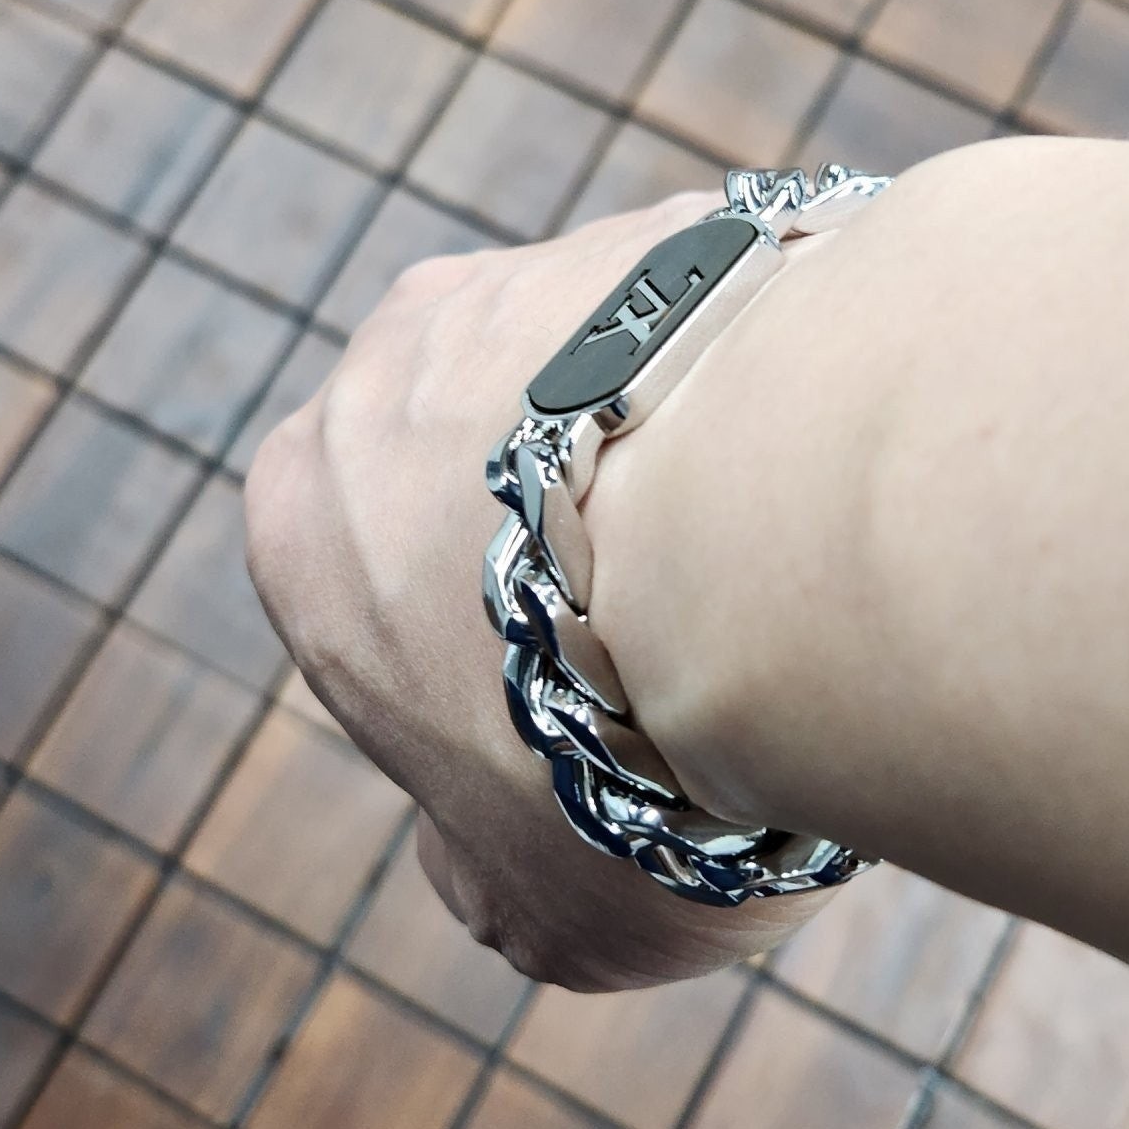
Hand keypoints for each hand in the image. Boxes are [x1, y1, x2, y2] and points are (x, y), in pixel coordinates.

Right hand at [244, 192, 824, 990]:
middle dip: (579, 524)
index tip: (590, 690)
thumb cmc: (619, 770)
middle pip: (494, 455)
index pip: (388, 569)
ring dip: (678, 441)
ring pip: (608, 371)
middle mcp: (394, 367)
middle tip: (691, 610)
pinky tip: (822, 449)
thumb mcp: (522, 899)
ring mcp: (534, 277)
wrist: (756, 583)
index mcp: (306, 514)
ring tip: (774, 533)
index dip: (488, 639)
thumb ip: (479, 868)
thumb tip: (480, 859)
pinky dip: (762, 375)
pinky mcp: (670, 230)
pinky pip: (716, 309)